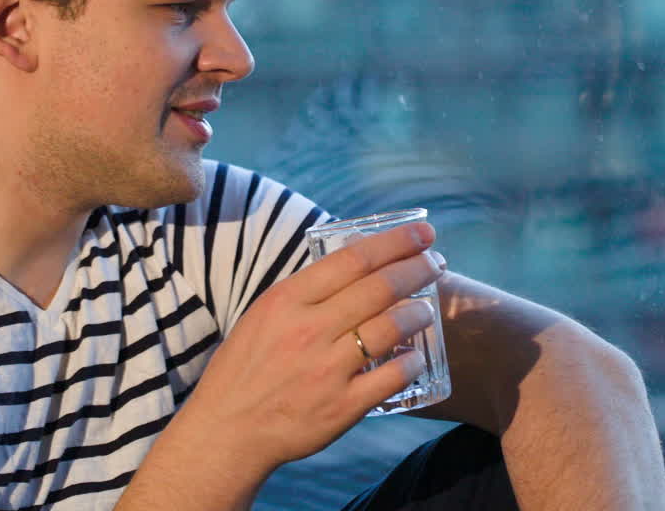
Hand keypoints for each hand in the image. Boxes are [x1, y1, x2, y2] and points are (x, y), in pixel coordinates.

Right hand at [175, 221, 442, 476]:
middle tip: (436, 263)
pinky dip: (412, 362)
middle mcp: (308, 330)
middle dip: (417, 269)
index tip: (422, 234)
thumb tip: (355, 267)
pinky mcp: (341, 406)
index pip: (353, 260)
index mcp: (287, 300)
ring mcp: (327, 369)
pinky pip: (391, 377)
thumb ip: (306, 293)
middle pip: (378, 288)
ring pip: (390, 328)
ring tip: (427, 308)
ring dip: (418, 313)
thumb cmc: (246, 368)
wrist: (228, 430)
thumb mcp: (265, 315)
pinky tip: (418, 354)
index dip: (395, 242)